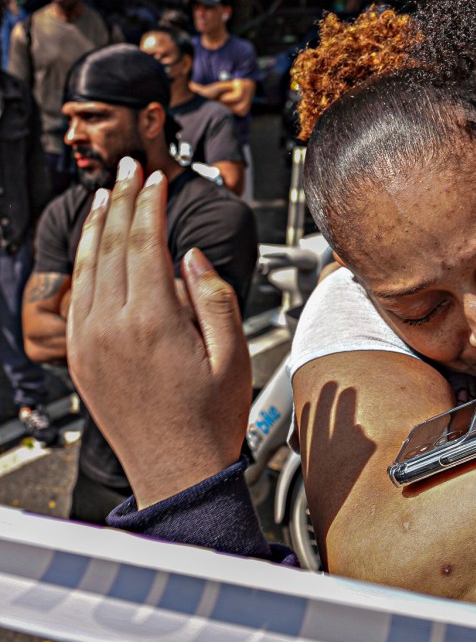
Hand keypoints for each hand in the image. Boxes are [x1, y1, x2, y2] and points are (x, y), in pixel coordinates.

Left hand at [66, 158, 251, 506]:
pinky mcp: (80, 358)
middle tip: (130, 169)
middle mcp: (111, 328)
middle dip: (122, 200)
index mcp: (152, 323)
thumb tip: (191, 257)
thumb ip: (214, 299)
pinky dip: (83, 263)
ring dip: (97, 224)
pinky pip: (76, 296)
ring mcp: (89, 342)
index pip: (145, 243)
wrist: (175, 472)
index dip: (150, 205)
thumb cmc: (211, 419)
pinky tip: (93, 248)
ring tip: (108, 194)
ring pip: (87, 267)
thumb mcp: (234, 356)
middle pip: (111, 245)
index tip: (157, 178)